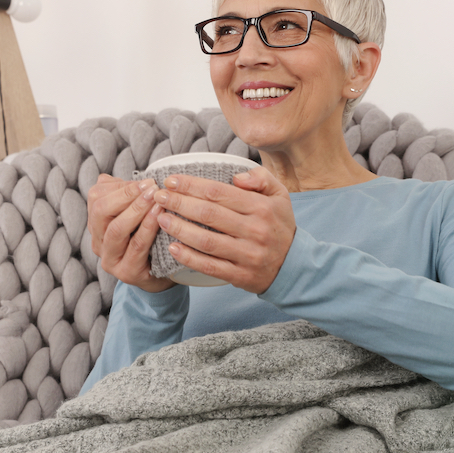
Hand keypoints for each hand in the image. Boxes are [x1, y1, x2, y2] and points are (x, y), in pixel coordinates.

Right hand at [86, 174, 175, 292]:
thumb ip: (130, 197)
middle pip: (100, 212)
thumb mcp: (137, 215)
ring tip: (157, 198)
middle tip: (152, 187)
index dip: (121, 187)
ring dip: (137, 209)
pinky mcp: (126, 273)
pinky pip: (136, 246)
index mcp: (96, 224)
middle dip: (127, 196)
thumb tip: (136, 180)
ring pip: (116, 229)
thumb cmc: (150, 240)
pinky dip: (148, 228)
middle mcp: (98, 242)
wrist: (163, 275)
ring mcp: (110, 260)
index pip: (96, 198)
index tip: (147, 180)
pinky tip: (160, 216)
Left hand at [151, 166, 295, 293]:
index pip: (219, 193)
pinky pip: (210, 266)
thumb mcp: (280, 195)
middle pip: (209, 214)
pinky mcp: (240, 275)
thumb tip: (236, 177)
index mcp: (261, 208)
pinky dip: (189, 258)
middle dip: (179, 203)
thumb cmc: (280, 225)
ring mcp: (247, 255)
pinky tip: (173, 248)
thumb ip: (261, 178)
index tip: (171, 181)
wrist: (294, 265)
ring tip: (161, 218)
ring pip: (206, 241)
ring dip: (180, 229)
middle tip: (159, 196)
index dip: (192, 185)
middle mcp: (255, 230)